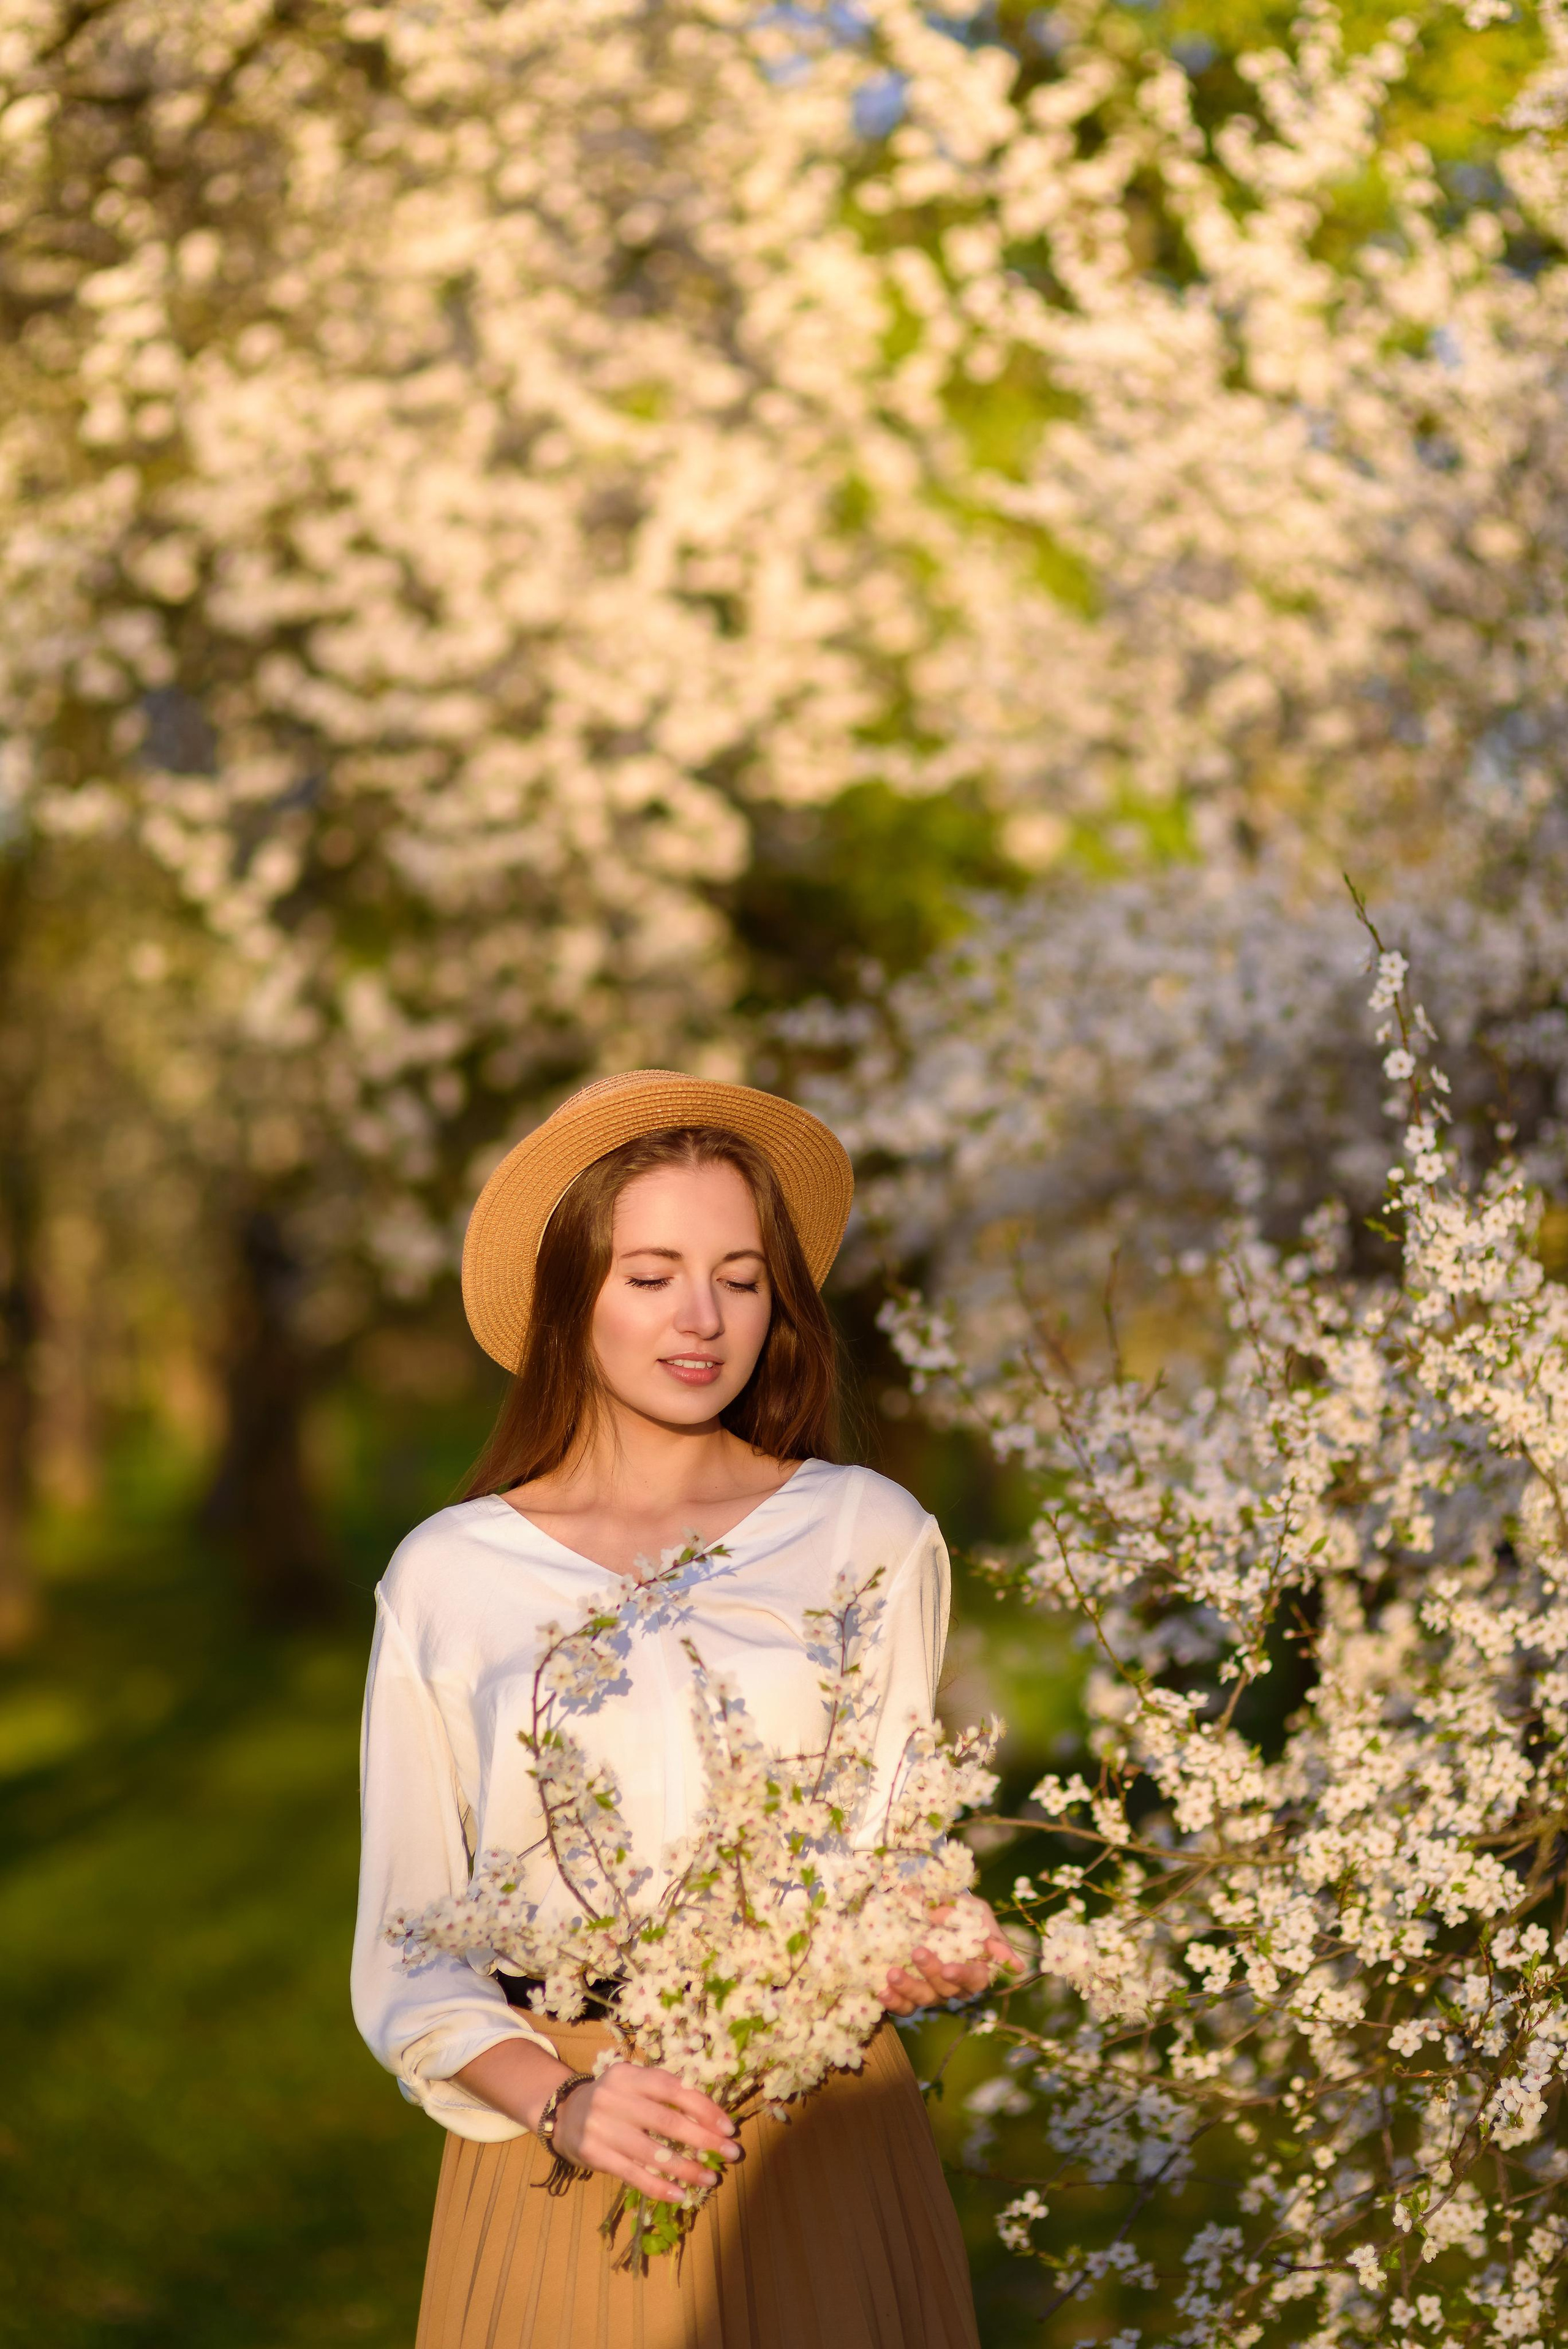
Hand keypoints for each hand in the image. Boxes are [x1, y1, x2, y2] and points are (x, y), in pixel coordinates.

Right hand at [550, 2061, 740, 2204]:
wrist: (564, 2114)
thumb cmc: (614, 2100)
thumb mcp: (634, 2084)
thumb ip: (665, 2093)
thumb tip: (711, 2117)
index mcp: (629, 2074)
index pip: (674, 2089)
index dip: (704, 2108)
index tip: (729, 2127)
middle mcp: (613, 2097)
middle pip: (667, 2121)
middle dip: (704, 2139)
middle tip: (731, 2153)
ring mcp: (601, 2126)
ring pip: (652, 2152)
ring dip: (686, 2168)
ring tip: (710, 2179)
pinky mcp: (594, 2154)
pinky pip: (632, 2174)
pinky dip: (659, 2187)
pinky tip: (680, 2194)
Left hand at [883, 1899, 1015, 2016]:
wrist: (929, 1907)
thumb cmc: (960, 1911)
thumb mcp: (975, 1913)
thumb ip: (990, 1934)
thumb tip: (1016, 1964)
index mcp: (976, 1969)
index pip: (975, 1980)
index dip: (962, 1977)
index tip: (948, 1969)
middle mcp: (955, 1987)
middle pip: (946, 1991)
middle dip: (931, 1973)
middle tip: (917, 1952)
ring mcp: (932, 1992)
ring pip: (923, 2000)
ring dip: (908, 1988)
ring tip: (892, 1973)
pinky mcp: (909, 1994)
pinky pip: (904, 2006)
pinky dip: (893, 2002)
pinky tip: (882, 1990)